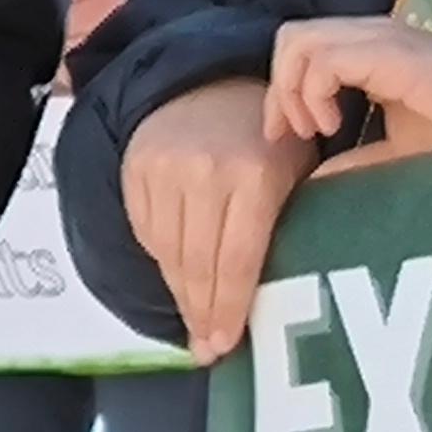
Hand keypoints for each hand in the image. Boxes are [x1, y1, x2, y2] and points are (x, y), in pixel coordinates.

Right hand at [120, 78, 319, 359]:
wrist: (214, 82)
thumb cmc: (270, 139)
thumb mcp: (296, 174)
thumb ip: (285, 227)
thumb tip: (276, 304)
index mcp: (254, 176)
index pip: (236, 260)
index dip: (228, 309)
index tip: (223, 346)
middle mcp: (204, 172)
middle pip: (198, 265)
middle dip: (202, 314)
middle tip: (207, 349)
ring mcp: (163, 169)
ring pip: (168, 254)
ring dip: (181, 294)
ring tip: (194, 323)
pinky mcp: (136, 169)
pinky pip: (147, 233)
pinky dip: (163, 260)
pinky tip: (179, 278)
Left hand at [266, 14, 431, 159]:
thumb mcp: (394, 154)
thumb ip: (352, 162)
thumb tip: (311, 181)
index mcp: (371, 50)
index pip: (303, 46)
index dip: (283, 90)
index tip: (284, 137)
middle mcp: (372, 34)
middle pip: (293, 36)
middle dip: (280, 88)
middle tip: (293, 134)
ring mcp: (380, 38)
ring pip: (299, 39)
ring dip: (294, 90)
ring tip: (316, 130)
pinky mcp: (389, 52)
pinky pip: (324, 60)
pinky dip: (315, 94)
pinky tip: (334, 125)